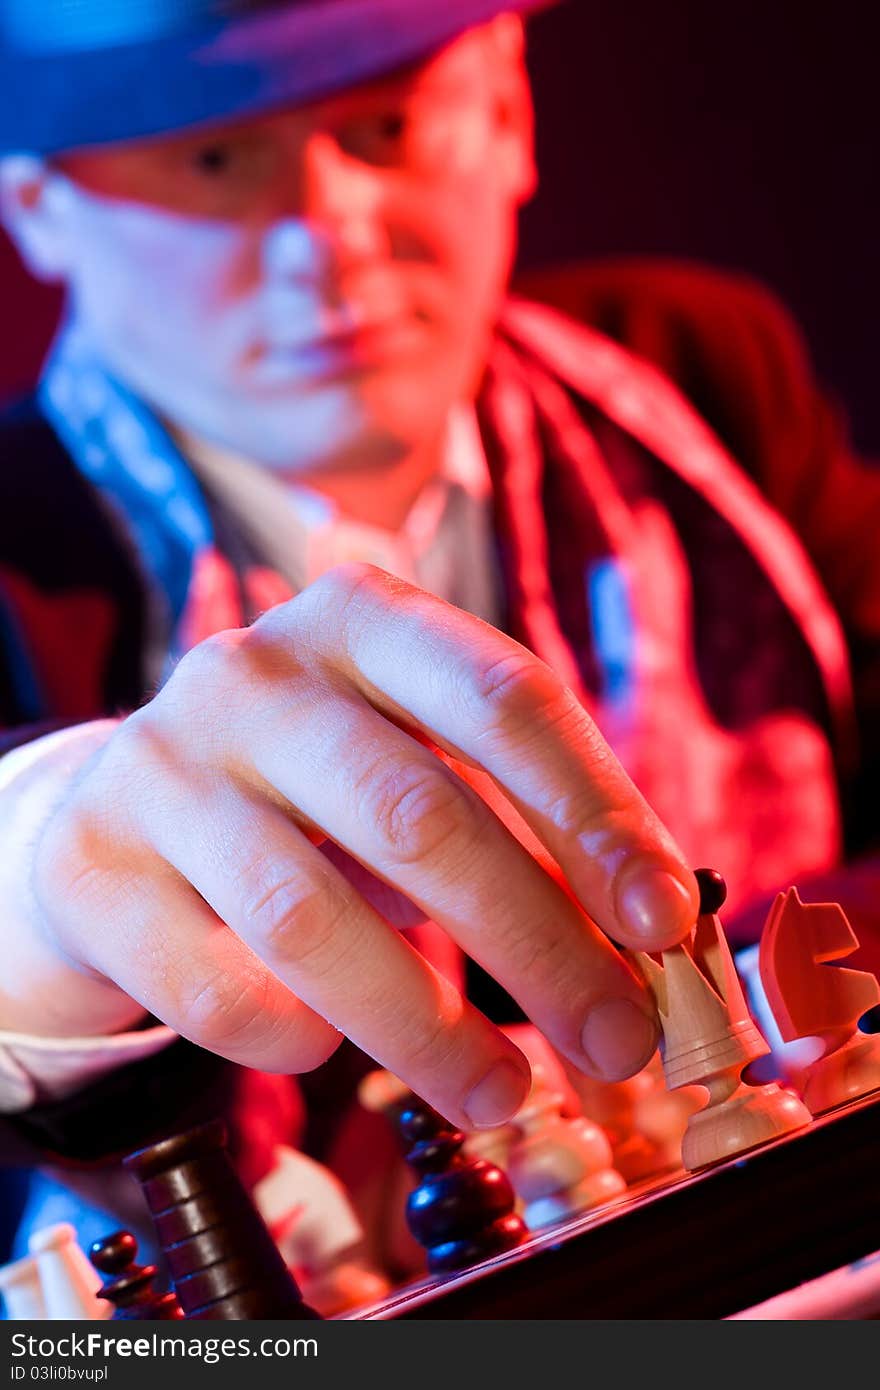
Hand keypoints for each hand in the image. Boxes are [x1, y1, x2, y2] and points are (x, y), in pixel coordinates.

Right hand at [21, 564, 697, 1127]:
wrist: (127, 811)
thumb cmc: (313, 789)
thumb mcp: (417, 763)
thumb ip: (522, 828)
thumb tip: (653, 938)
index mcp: (363, 619)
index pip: (505, 701)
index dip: (598, 814)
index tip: (667, 921)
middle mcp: (255, 673)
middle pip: (419, 815)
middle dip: (538, 943)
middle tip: (618, 1038)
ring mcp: (161, 766)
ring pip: (311, 917)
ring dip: (429, 1025)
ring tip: (503, 1094)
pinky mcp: (95, 868)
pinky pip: (216, 986)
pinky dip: (295, 1036)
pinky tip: (330, 1049)